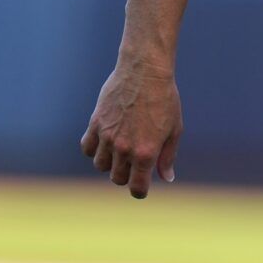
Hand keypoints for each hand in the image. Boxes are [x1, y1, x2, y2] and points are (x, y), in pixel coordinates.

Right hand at [80, 56, 182, 198]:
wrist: (145, 71)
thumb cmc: (164, 99)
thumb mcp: (174, 129)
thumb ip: (168, 156)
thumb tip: (167, 178)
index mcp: (146, 152)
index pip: (136, 188)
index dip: (140, 191)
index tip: (141, 187)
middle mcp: (124, 148)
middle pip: (117, 178)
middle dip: (126, 176)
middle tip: (134, 163)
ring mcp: (107, 136)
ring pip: (100, 165)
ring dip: (110, 163)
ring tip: (120, 150)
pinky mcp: (95, 123)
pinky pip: (87, 148)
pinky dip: (94, 149)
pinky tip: (105, 141)